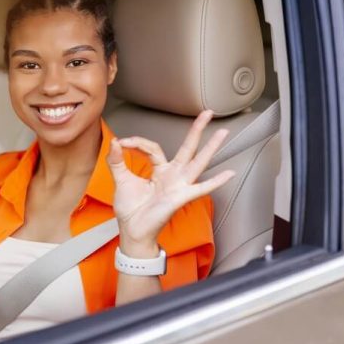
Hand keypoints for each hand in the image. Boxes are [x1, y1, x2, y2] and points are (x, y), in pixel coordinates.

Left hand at [106, 110, 235, 256]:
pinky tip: (229, 174)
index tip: (122, 143)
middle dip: (197, 130)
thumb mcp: (121, 180)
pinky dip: (214, 182)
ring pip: (197, 162)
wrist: (132, 231)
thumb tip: (114, 142)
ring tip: (222, 132)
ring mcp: (179, 185)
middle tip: (207, 113)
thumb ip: (117, 161)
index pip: (153, 148)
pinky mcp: (181, 197)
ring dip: (210, 148)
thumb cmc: (131, 209)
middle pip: (187, 148)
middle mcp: (173, 175)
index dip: (137, 143)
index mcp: (159, 170)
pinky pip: (200, 188)